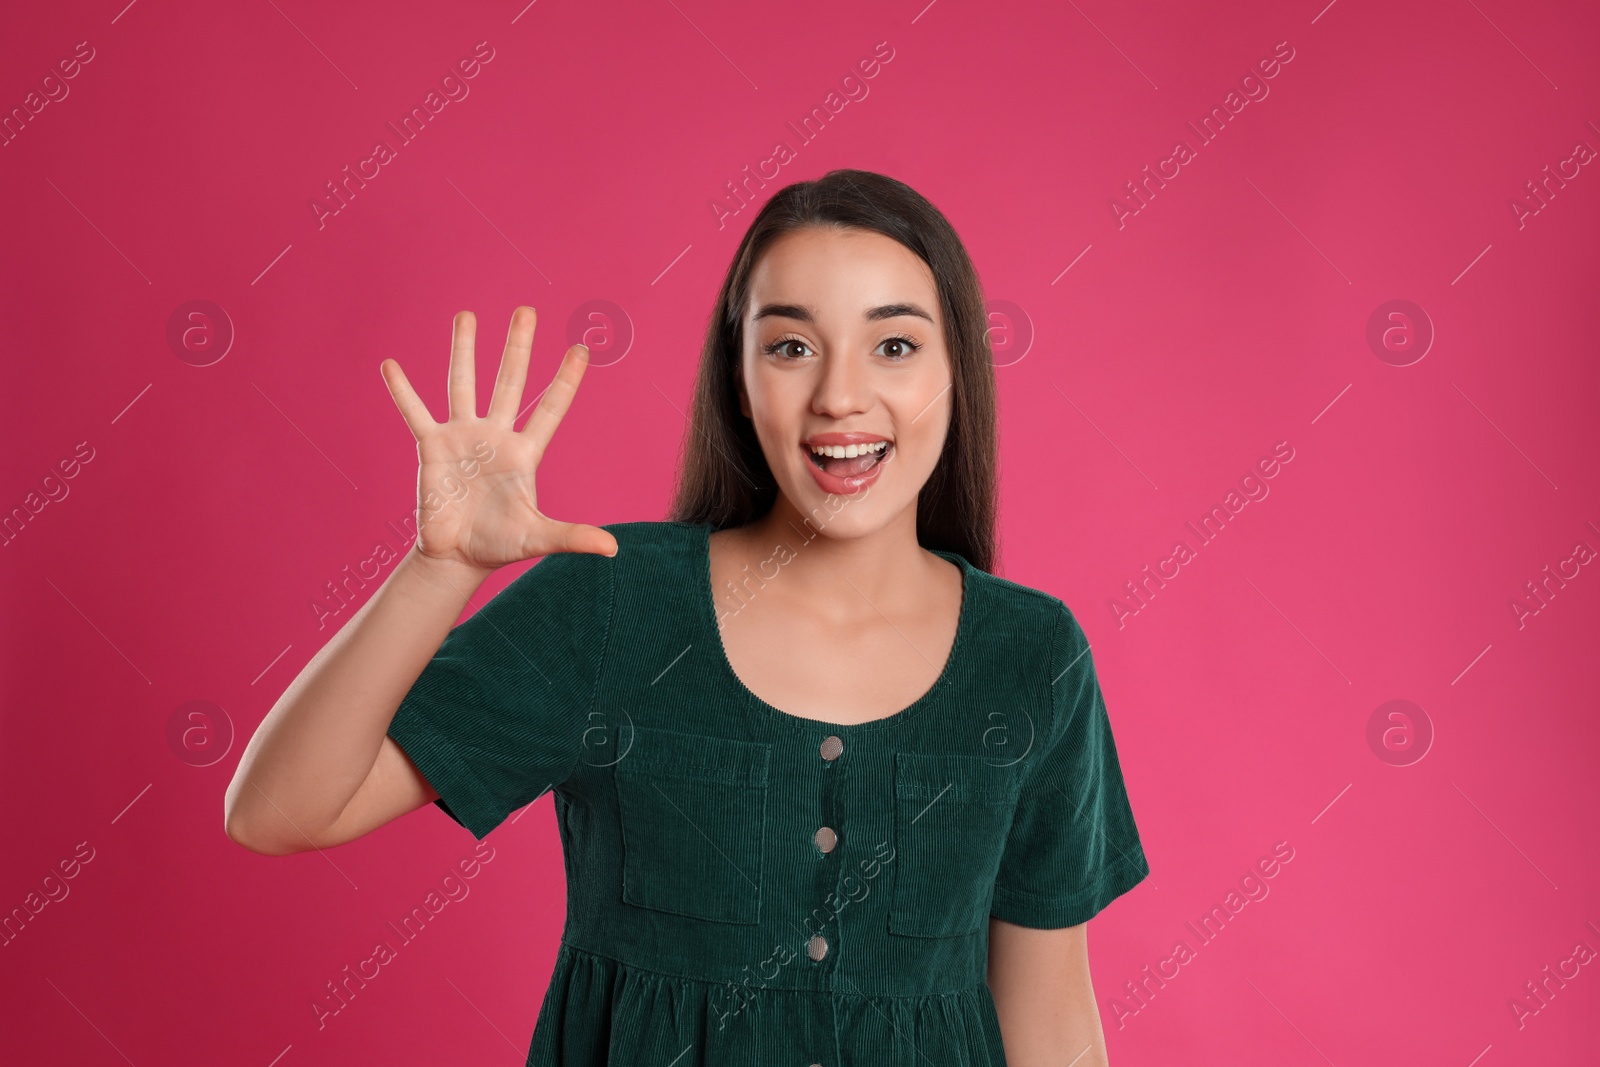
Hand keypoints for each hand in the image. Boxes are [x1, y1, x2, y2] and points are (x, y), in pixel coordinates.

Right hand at [380, 306, 617, 572]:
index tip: (581, 349)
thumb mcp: (538, 537)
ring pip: (464, 385)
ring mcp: (463, 438)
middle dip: (518, 347)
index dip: (566, 381)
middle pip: (509, 382)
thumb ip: (572, 536)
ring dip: (464, 351)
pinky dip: (403, 391)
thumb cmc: (499, 544)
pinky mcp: (432, 448)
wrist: (456, 556)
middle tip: (526, 311)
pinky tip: (391, 365)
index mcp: (524, 453)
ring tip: (466, 316)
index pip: (550, 409)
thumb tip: (612, 549)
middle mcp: (495, 436)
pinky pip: (415, 413)